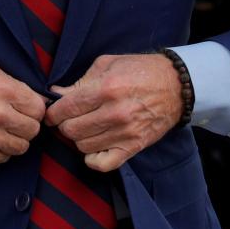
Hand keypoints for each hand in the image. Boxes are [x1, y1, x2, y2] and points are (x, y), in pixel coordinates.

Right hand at [0, 65, 45, 166]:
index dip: (33, 110)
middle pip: (33, 129)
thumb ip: (16, 85)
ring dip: (13, 140)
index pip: (38, 108)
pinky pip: (4, 158)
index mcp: (4, 89)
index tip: (25, 111)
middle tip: (13, 122)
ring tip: (0, 132)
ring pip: (21, 147)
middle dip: (25, 126)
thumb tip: (39, 99)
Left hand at [45, 54, 182, 171]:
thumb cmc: (141, 70)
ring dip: (79, 139)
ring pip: (83, 146)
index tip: (53, 113)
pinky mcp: (133, 147)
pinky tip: (95, 146)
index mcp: (106, 88)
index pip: (66, 109)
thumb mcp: (108, 65)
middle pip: (71, 130)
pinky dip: (93, 158)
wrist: (177, 86)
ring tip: (86, 128)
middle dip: (65, 124)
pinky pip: (102, 164)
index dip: (53, 113)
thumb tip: (56, 94)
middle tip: (70, 118)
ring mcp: (125, 133)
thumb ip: (80, 82)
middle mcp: (115, 113)